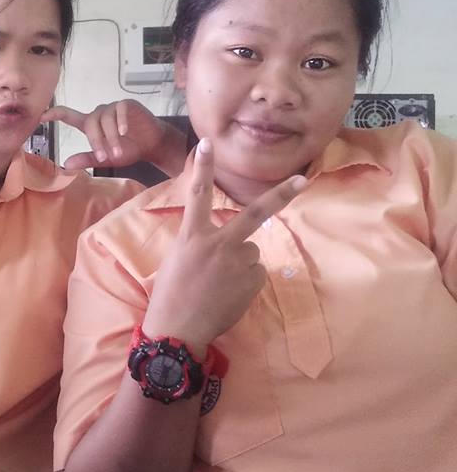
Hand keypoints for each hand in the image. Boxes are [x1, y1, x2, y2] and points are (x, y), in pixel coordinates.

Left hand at [42, 100, 169, 170]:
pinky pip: (119, 110)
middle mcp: (100, 114)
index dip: (54, 114)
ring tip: (118, 152)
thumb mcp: (107, 157)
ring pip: (105, 119)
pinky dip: (120, 122)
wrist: (152, 144)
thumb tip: (66, 164)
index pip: (69, 116)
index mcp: (91, 125)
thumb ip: (88, 158)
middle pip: (90, 122)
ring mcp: (113, 108)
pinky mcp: (127, 105)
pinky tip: (124, 132)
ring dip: (111, 137)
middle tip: (104, 157)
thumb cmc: (129, 149)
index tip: (41, 116)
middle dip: (96, 141)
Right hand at [143, 138, 306, 350]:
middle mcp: (217, 243)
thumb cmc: (170, 294)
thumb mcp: (177, 259)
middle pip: (254, 213)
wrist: (177, 330)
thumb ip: (201, 243)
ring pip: (251, 251)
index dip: (203, 167)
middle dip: (281, 194)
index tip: (208, 142)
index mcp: (191, 236)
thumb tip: (228, 243)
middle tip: (301, 178)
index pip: (198, 194)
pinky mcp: (252, 281)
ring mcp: (237, 263)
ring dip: (241, 263)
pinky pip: (256, 273)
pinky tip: (229, 294)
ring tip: (219, 284)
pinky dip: (246, 282)